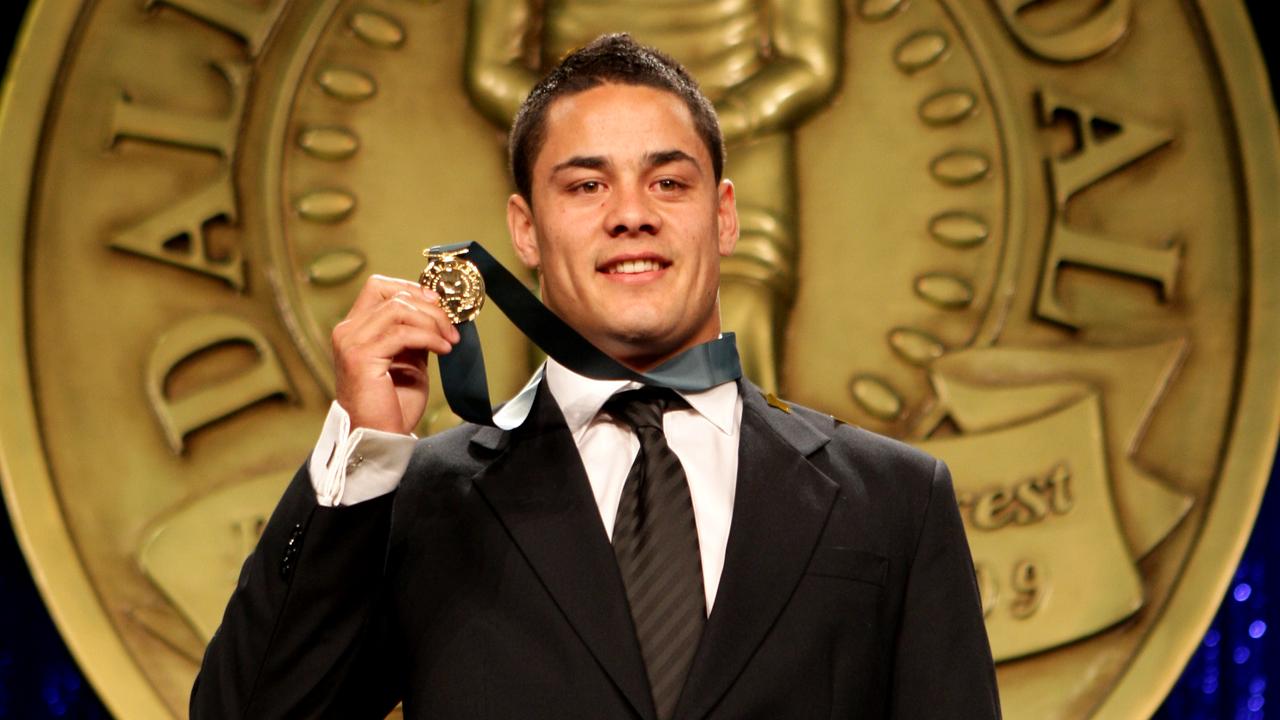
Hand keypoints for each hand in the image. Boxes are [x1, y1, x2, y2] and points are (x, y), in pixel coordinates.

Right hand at [332, 275, 460, 433]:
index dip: (411, 289)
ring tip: (450, 341)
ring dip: (432, 322)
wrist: (379, 438)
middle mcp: (347, 331)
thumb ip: (415, 333)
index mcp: (355, 329)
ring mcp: (351, 343)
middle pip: (392, 294)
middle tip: (452, 327)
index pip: (378, 287)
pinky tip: (443, 350)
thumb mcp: (408, 359)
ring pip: (398, 309)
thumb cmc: (393, 405)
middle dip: (429, 307)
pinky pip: (402, 333)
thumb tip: (437, 310)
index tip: (439, 305)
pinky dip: (429, 337)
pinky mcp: (361, 357)